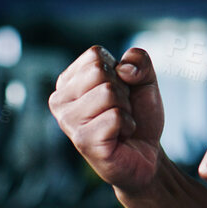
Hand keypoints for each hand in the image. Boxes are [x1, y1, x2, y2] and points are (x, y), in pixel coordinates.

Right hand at [50, 46, 163, 192]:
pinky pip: (115, 116)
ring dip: (125, 108)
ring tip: (119, 123)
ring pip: (108, 92)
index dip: (118, 72)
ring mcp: (68, 122)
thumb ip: (139, 61)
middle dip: (122, 90)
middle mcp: (60, 100)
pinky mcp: (83, 141)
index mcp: (68, 81)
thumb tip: (124, 67)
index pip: (95, 55)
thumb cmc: (138, 115)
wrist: (146, 153)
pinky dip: (127, 124)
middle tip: (119, 110)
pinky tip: (120, 136)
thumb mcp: (144, 80)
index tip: (117, 92)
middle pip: (99, 71)